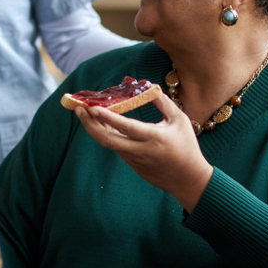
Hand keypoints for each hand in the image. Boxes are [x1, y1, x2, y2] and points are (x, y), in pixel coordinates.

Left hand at [75, 94, 213, 209]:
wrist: (187, 179)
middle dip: (90, 124)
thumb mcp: (180, 121)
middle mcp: (140, 150)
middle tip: (79, 109)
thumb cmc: (186, 147)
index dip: (108, 118)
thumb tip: (150, 87)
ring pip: (110, 143)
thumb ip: (164, 103)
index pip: (126, 127)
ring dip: (96, 128)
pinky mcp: (133, 165)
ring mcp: (134, 159)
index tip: (92, 108)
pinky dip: (107, 135)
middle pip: (107, 140)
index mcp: (153, 137)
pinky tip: (101, 124)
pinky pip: (117, 148)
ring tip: (85, 113)